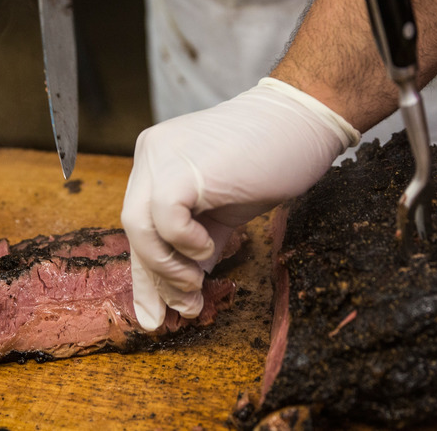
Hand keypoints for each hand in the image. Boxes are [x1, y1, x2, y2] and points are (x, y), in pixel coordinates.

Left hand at [122, 78, 359, 330]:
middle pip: (133, 228)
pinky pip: (164, 219)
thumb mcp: (223, 213)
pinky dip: (184, 243)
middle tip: (186, 306)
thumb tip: (183, 298)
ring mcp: (161, 157)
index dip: (149, 273)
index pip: (143, 225)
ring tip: (198, 279)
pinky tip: (209, 245)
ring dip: (167, 266)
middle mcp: (150, 154)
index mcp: (157, 162)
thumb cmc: (270, 160)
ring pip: (137, 226)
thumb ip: (198, 248)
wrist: (302, 123)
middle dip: (156, 276)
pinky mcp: (180, 168)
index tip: (161, 314)